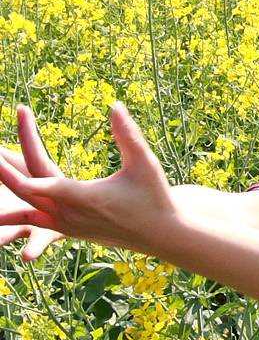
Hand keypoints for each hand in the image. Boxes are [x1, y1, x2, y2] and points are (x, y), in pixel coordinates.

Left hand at [0, 103, 175, 254]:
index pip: (46, 182)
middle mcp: (71, 215)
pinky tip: (5, 200)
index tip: (7, 140)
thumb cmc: (155, 198)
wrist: (161, 235)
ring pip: (24, 207)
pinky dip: (15, 208)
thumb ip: (128, 134)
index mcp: (87, 198)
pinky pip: (32, 217)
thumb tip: (115, 104)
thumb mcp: (145, 164)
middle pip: (25, 192)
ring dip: (5, 186)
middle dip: (2, 171)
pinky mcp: (68, 230)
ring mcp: (67, 225)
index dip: (24, 160)